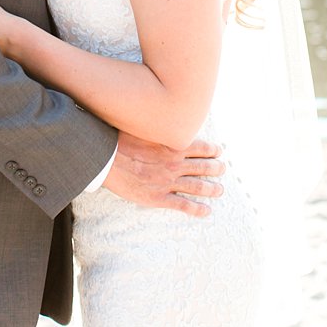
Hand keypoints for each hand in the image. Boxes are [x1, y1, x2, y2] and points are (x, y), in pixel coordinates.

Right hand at [103, 131, 225, 216]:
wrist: (105, 160)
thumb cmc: (118, 140)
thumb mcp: (140, 126)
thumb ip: (155, 126)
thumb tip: (160, 115)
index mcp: (172, 147)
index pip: (201, 148)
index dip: (212, 150)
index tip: (218, 151)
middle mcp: (175, 165)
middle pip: (204, 168)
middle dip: (216, 169)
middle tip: (222, 169)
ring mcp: (168, 182)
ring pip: (198, 187)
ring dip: (212, 189)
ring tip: (219, 190)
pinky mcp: (158, 198)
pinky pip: (183, 205)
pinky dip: (197, 209)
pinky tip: (206, 211)